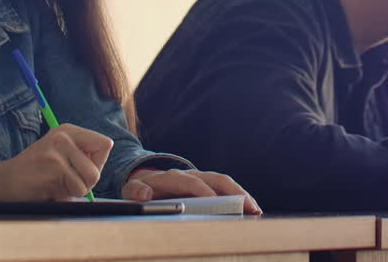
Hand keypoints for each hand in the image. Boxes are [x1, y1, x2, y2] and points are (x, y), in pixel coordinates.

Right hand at [0, 124, 112, 202]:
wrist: (3, 182)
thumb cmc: (35, 173)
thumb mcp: (59, 155)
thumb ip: (81, 157)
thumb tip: (99, 170)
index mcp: (68, 130)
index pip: (105, 145)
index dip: (97, 163)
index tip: (81, 169)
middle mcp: (64, 136)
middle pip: (97, 169)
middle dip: (85, 184)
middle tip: (65, 182)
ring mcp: (58, 151)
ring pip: (88, 181)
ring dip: (74, 191)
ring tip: (55, 185)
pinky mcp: (53, 167)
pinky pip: (74, 190)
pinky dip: (64, 196)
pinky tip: (48, 189)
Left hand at [123, 168, 262, 213]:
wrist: (146, 181)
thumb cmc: (141, 190)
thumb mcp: (132, 191)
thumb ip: (136, 192)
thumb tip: (144, 195)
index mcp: (172, 177)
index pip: (190, 182)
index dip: (202, 191)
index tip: (214, 202)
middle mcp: (191, 175)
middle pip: (216, 179)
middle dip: (233, 192)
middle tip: (247, 207)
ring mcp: (202, 179)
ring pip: (225, 183)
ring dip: (241, 195)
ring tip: (255, 211)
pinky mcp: (208, 186)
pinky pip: (227, 190)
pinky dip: (240, 198)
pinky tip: (252, 211)